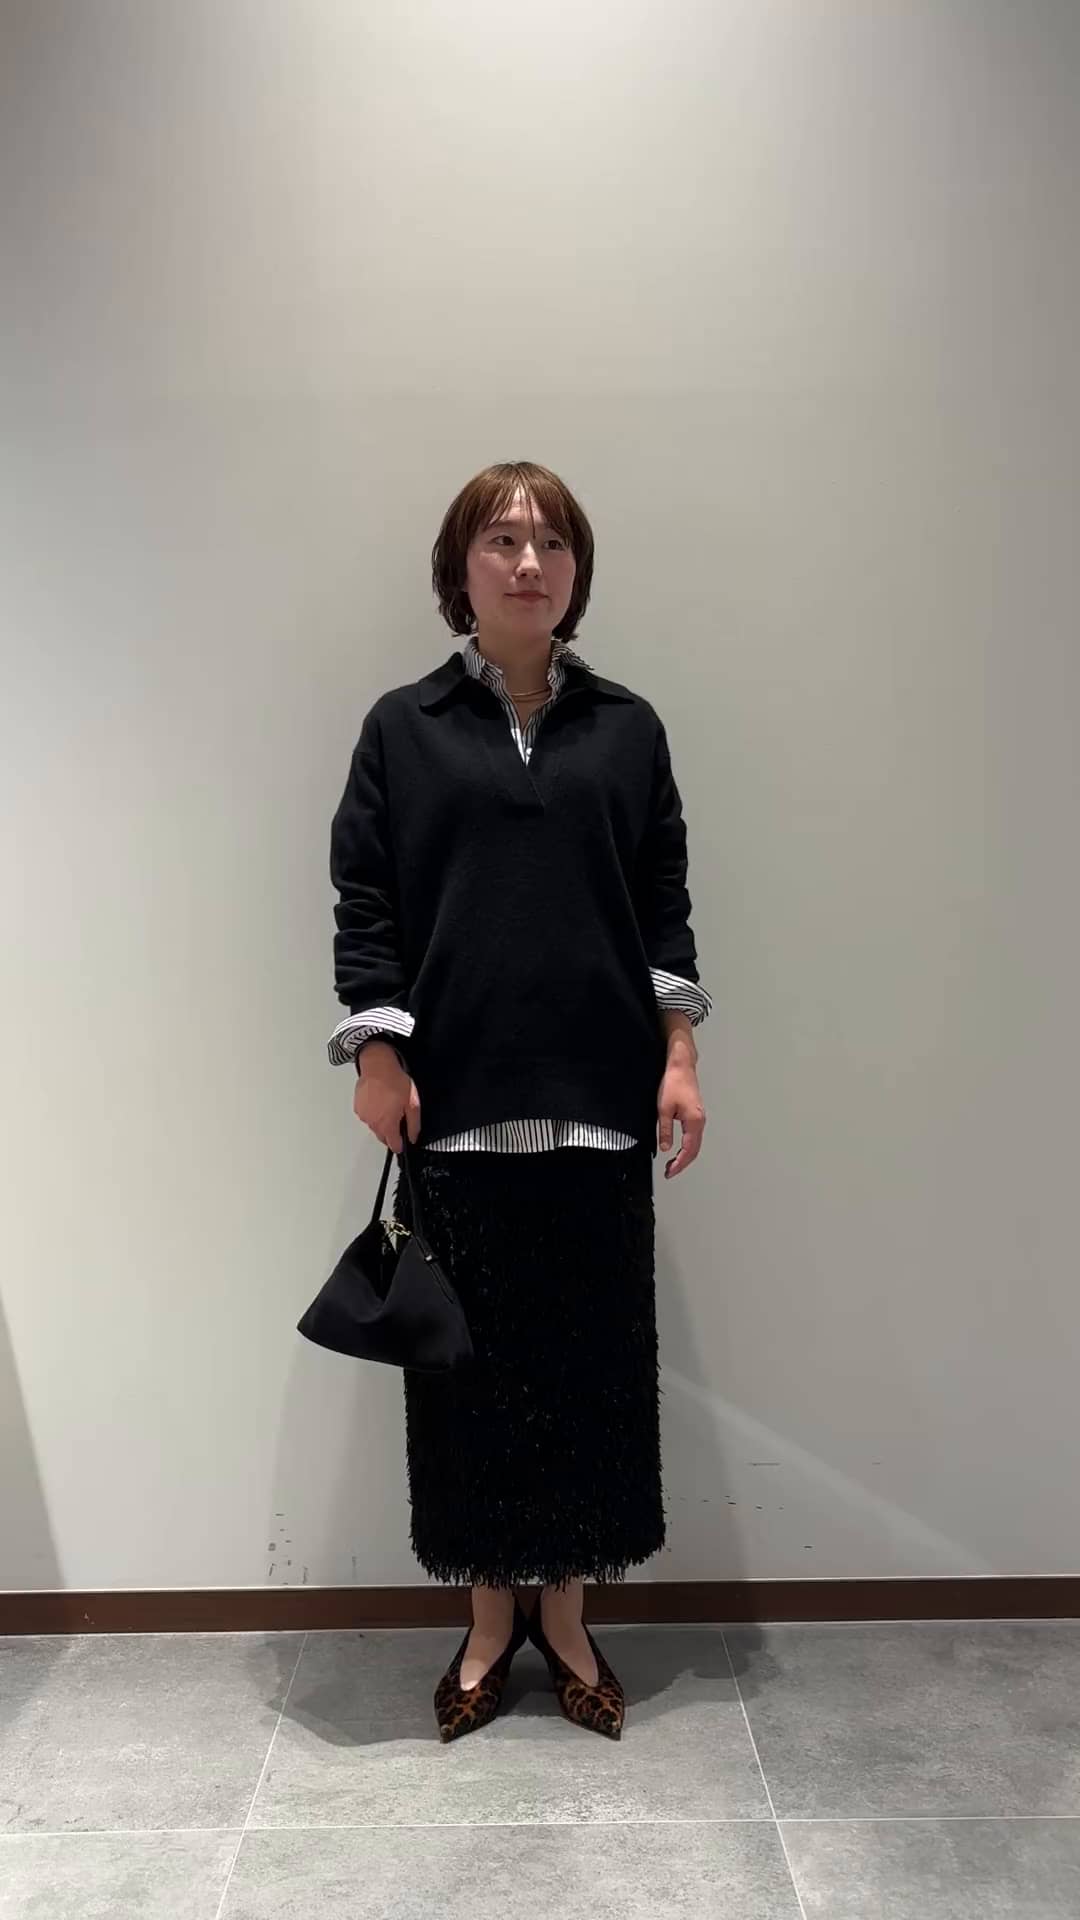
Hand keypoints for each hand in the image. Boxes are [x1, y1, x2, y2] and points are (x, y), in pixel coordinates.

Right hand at [352, 1041, 420, 1152]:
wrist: (378, 1067)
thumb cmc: (394, 1082)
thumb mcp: (413, 1104)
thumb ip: (414, 1124)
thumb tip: (413, 1136)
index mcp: (387, 1125)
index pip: (393, 1145)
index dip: (400, 1144)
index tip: (403, 1141)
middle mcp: (373, 1123)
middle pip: (383, 1137)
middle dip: (391, 1131)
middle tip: (399, 1116)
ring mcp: (364, 1115)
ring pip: (375, 1126)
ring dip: (382, 1121)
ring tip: (389, 1104)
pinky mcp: (358, 1107)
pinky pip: (368, 1116)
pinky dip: (373, 1112)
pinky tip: (380, 1101)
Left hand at [657, 1060, 705, 1177]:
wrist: (681, 1067)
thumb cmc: (674, 1083)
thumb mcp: (663, 1109)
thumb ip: (665, 1131)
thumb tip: (666, 1148)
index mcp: (694, 1122)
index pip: (688, 1150)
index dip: (679, 1164)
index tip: (670, 1172)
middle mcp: (700, 1122)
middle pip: (694, 1150)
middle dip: (683, 1163)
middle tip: (670, 1172)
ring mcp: (699, 1118)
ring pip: (695, 1144)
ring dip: (685, 1156)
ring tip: (673, 1164)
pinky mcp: (696, 1115)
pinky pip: (694, 1136)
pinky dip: (687, 1146)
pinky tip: (679, 1149)